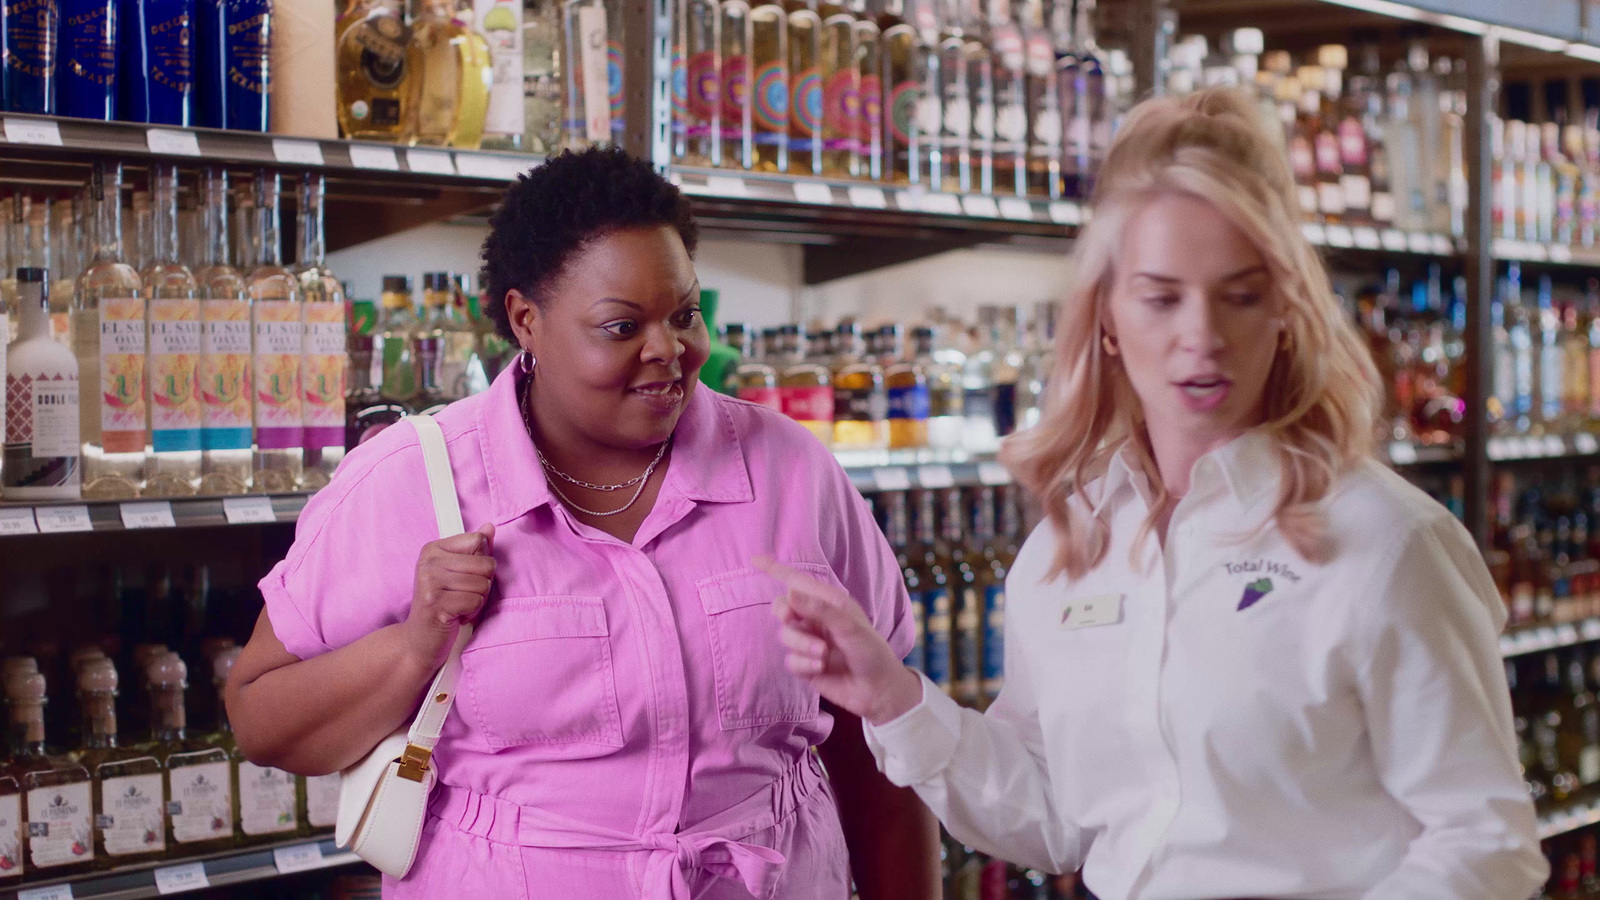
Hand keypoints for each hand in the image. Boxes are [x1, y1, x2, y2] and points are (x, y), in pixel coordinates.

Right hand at [402, 523, 495, 668]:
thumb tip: (489, 527)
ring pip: (483, 584)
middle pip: (486, 564)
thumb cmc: (443, 605)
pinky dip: (471, 613)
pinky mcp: (436, 604)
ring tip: (458, 606)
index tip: (464, 578)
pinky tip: (455, 616)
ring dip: (477, 601)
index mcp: (433, 549)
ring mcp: (430, 582)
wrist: (420, 640)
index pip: (478, 541)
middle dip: (483, 585)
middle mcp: (428, 562)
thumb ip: (474, 550)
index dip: (482, 563)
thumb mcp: (458, 573)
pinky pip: (476, 601)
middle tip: (463, 596)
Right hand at [755, 556, 923, 725]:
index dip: (776, 569)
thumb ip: (819, 609)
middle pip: (782, 607)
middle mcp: (815, 620)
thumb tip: (790, 592)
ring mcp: (808, 642)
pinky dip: (804, 663)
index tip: (755, 559)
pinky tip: (822, 668)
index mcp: (827, 602)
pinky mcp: (804, 665)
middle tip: (791, 618)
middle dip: (783, 612)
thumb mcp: (849, 626)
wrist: (877, 690)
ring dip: (802, 644)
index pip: (797, 581)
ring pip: (785, 635)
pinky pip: (790, 660)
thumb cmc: (871, 651)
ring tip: (824, 654)